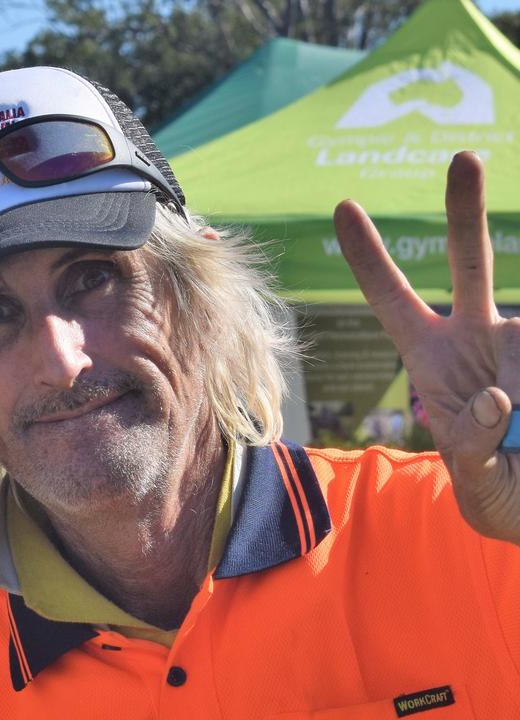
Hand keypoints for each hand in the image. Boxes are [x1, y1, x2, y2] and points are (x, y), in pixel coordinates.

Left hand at [334, 151, 519, 544]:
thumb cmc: (502, 495)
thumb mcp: (477, 486)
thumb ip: (476, 450)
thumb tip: (496, 400)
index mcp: (433, 360)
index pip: (391, 300)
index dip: (369, 257)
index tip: (344, 205)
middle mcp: (481, 337)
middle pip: (470, 263)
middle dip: (465, 210)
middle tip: (462, 156)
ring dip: (509, 328)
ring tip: (516, 420)